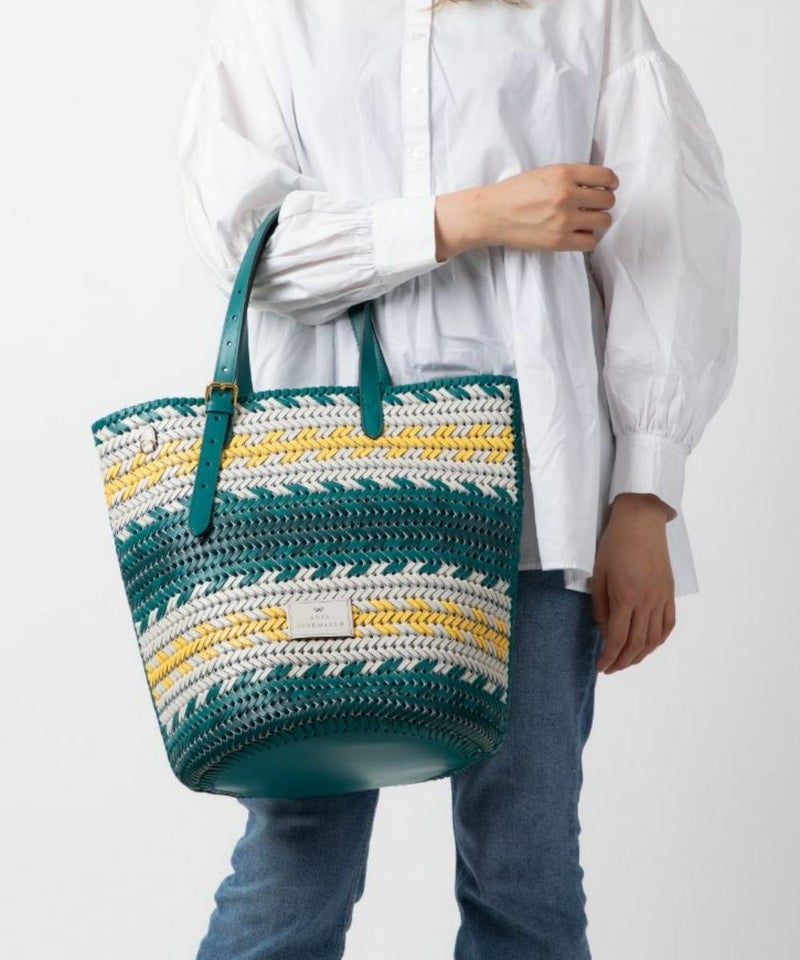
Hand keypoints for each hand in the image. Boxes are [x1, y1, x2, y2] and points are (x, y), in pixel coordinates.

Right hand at [434, 162, 617, 260]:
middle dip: (603, 203)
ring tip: (585, 221)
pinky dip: (588, 238)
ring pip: (603, 221)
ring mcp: (564, 220)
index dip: (611, 183)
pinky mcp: (559, 241)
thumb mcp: (545, 172)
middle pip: (607, 200)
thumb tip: (598, 186)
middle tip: (591, 206)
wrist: (492, 214)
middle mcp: (566, 195)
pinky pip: (591, 242)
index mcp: (564, 174)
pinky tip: (578, 234)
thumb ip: (571, 177)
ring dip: (598, 221)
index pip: (605, 177)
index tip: (608, 187)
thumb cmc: (515, 192)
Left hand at [591, 494, 676, 673]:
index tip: (602, 666)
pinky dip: (659, 640)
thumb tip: (605, 631)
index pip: (617, 638)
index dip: (609, 657)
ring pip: (654, 638)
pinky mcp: (669, 593)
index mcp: (625, 597)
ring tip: (627, 661)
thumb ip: (600, 606)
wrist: (641, 522)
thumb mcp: (599, 574)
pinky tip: (649, 645)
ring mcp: (661, 598)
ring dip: (641, 655)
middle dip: (623, 661)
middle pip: (637, 643)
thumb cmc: (614, 545)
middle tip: (611, 668)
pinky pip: (668, 624)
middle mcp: (646, 602)